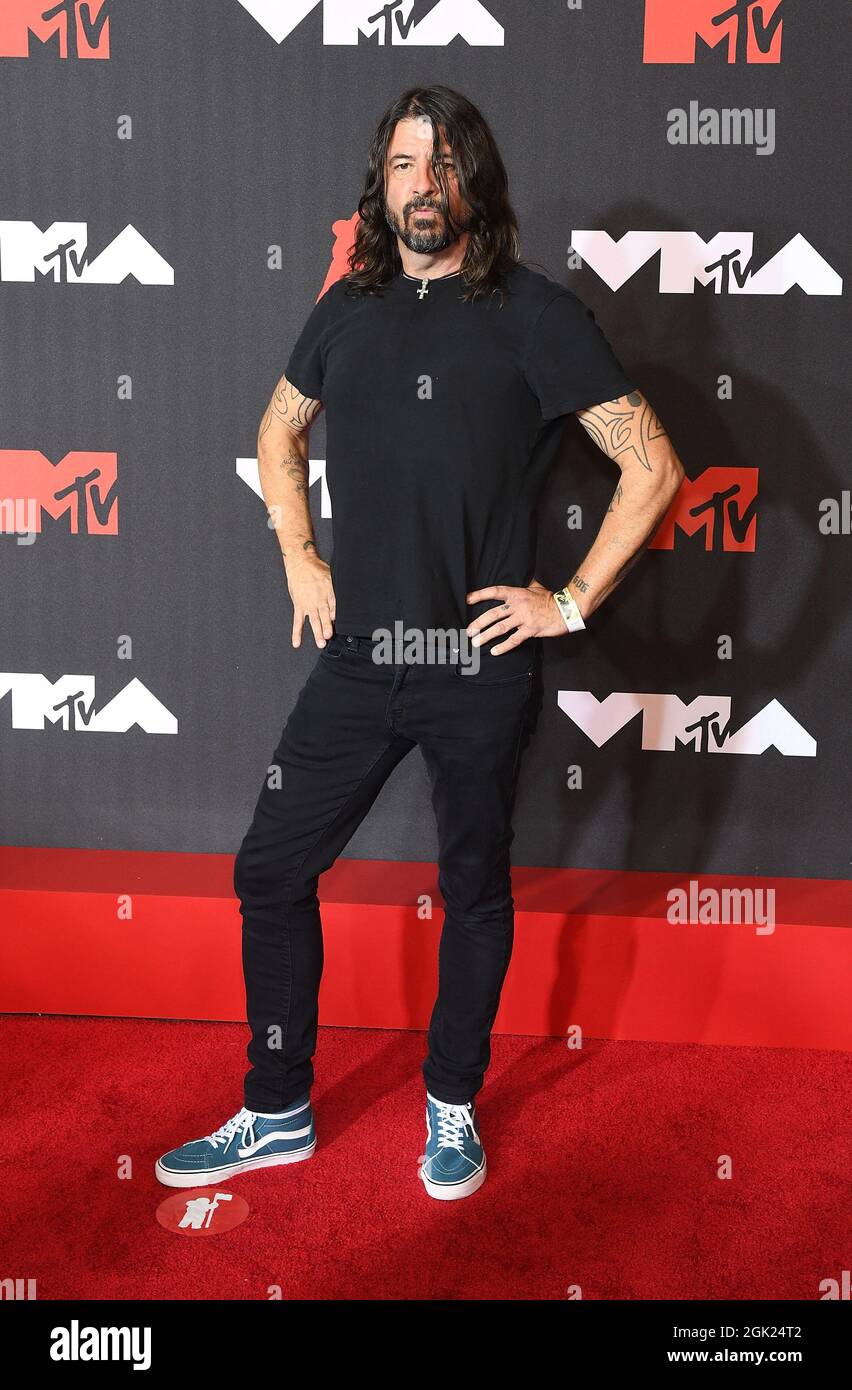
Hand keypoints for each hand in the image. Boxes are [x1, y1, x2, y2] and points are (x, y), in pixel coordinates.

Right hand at [286, 555, 335, 647]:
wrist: (301, 563)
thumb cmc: (317, 570)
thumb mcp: (332, 576)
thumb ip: (338, 590)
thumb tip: (349, 599)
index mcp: (329, 592)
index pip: (334, 606)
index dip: (337, 615)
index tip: (340, 624)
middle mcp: (319, 599)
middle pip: (324, 615)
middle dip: (327, 626)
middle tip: (329, 637)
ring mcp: (308, 603)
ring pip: (313, 620)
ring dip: (316, 632)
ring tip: (320, 643)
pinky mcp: (299, 605)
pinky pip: (297, 621)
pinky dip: (297, 632)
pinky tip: (297, 642)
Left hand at [465, 579, 579, 653]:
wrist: (567, 608)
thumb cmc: (551, 599)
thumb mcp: (535, 588)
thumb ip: (522, 590)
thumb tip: (513, 590)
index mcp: (517, 593)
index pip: (495, 592)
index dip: (480, 595)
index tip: (468, 599)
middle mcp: (518, 605)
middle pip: (493, 614)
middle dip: (479, 623)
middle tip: (469, 631)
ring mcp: (524, 618)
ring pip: (500, 628)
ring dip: (486, 635)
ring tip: (476, 642)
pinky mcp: (531, 629)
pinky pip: (514, 639)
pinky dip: (503, 646)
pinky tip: (494, 651)